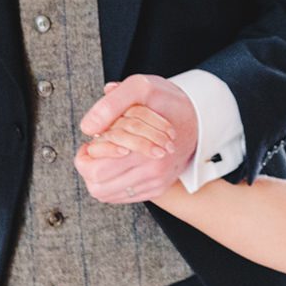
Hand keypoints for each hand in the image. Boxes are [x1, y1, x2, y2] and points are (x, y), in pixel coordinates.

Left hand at [75, 76, 200, 203]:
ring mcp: (156, 183)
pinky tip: (118, 164)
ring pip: (108, 195)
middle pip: (98, 188)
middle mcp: (152, 173)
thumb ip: (111, 104)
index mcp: (144, 151)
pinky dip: (113, 183)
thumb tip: (88, 127)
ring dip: (100, 177)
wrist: (201, 118)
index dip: (85, 157)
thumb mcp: (141, 88)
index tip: (91, 141)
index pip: (95, 171)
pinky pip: (123, 197)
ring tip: (106, 157)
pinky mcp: (158, 188)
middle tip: (95, 150)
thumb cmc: (168, 101)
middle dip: (90, 169)